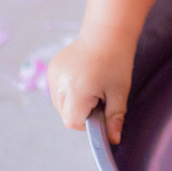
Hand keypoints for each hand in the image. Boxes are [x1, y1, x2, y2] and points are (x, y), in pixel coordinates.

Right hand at [47, 28, 134, 144]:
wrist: (108, 32)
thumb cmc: (117, 61)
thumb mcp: (119, 92)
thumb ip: (114, 118)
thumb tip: (113, 140)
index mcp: (76, 89)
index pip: (72, 121)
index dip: (87, 121)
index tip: (101, 109)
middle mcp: (59, 83)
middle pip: (65, 114)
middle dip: (81, 112)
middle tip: (99, 95)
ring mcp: (53, 74)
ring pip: (60, 104)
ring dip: (74, 102)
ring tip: (92, 84)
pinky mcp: (52, 68)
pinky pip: (57, 90)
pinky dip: (69, 91)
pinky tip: (83, 77)